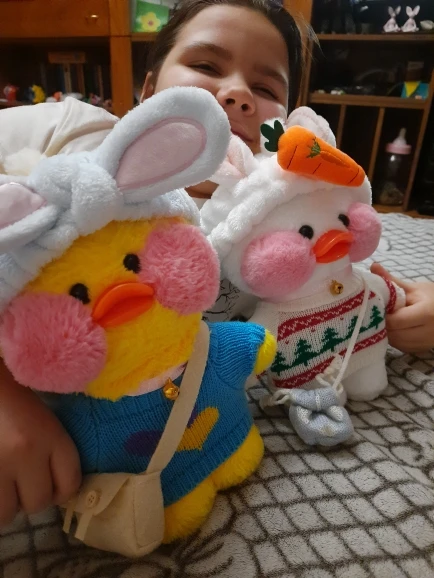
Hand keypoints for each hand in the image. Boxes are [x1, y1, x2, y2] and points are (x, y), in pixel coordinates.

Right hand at [0, 361, 80, 526]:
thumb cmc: (11, 394)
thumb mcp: (41, 415)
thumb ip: (52, 446)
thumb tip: (57, 484)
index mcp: (50, 434)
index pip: (70, 483)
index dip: (62, 490)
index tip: (53, 485)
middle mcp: (25, 454)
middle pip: (39, 502)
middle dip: (31, 496)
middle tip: (22, 482)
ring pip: (7, 513)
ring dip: (6, 503)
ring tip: (3, 481)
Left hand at [371, 263, 433, 352]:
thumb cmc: (432, 297)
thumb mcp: (413, 288)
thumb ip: (392, 280)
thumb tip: (373, 265)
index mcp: (426, 313)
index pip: (395, 321)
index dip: (383, 315)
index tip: (377, 307)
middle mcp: (428, 331)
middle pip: (394, 334)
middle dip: (383, 324)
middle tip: (378, 314)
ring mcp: (425, 343)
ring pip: (396, 343)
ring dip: (387, 333)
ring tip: (387, 320)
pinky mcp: (421, 349)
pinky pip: (401, 347)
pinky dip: (395, 339)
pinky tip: (395, 328)